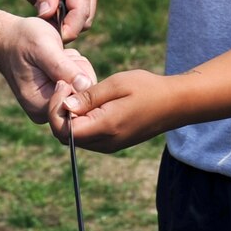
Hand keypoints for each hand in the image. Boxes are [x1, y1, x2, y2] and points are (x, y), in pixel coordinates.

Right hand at [0, 16, 95, 123]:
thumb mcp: (42, 48)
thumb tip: (85, 86)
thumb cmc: (22, 40)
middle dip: (78, 72)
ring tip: (57, 56)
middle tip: (60, 55)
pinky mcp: (59, 96)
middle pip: (84, 97)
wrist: (7, 39)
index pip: (78, 103)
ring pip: (86, 89)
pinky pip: (82, 84)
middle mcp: (47, 112)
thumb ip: (62, 68)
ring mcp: (53, 105)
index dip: (78, 79)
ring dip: (77, 67)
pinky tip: (61, 59)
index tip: (62, 59)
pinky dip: (76, 68)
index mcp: (40, 107)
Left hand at [17, 0, 101, 41]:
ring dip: (63, 13)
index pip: (80, 13)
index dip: (66, 30)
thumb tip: (47, 16)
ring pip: (83, 11)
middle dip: (64, 25)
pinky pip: (81, 0)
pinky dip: (65, 2)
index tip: (48, 36)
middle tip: (40, 17)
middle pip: (85, 18)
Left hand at [48, 68, 172, 152]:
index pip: (64, 130)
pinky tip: (89, 102)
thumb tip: (65, 106)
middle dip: (60, 113)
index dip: (56, 109)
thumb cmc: (148, 89)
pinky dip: (81, 121)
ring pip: (75, 138)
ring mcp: (109, 146)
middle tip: (67, 87)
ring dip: (70, 117)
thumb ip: (89, 97)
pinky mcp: (113, 143)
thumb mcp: (117, 84)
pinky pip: (87, 136)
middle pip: (66, 136)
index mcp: (105, 128)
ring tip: (78, 92)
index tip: (63, 86)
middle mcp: (105, 143)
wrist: (175, 103)